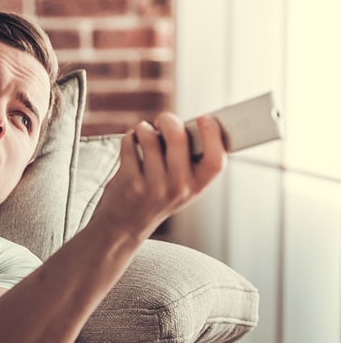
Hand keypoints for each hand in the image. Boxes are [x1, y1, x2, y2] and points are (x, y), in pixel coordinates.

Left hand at [92, 112, 225, 240]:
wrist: (126, 224)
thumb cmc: (158, 196)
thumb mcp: (182, 187)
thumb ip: (189, 162)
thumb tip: (191, 124)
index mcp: (197, 187)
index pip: (216, 160)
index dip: (213, 135)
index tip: (204, 118)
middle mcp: (177, 187)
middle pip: (178, 138)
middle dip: (169, 120)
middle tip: (163, 120)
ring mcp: (152, 185)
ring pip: (149, 138)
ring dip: (144, 128)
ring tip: (143, 133)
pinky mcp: (129, 181)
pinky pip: (130, 144)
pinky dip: (129, 137)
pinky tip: (132, 143)